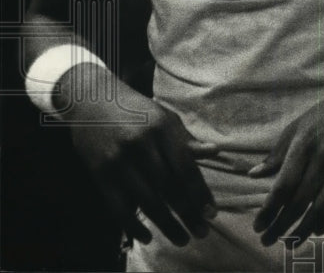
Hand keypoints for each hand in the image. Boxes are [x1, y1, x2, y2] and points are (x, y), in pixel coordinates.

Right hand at [65, 67, 217, 246]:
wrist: (92, 101)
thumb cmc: (137, 111)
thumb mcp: (165, 118)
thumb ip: (187, 139)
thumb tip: (215, 151)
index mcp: (163, 127)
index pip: (185, 166)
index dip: (199, 192)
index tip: (212, 213)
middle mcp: (142, 144)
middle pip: (169, 187)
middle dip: (188, 213)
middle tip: (203, 232)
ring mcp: (119, 160)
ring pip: (147, 200)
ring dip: (166, 224)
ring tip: (183, 239)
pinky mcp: (99, 173)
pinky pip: (118, 206)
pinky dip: (133, 225)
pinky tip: (147, 237)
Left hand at [249, 77, 323, 246]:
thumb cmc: (323, 115)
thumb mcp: (296, 128)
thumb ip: (276, 154)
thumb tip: (252, 175)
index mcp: (303, 145)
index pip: (283, 186)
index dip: (268, 210)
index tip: (257, 226)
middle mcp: (323, 158)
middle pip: (299, 201)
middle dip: (281, 225)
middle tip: (267, 240)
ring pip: (321, 208)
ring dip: (303, 230)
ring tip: (289, 243)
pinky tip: (317, 230)